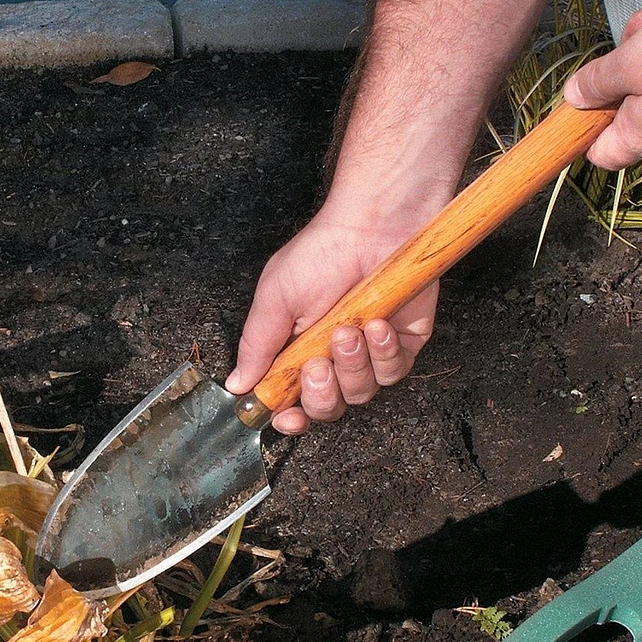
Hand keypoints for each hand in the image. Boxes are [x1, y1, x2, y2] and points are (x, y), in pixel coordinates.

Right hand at [224, 207, 437, 434]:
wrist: (374, 225)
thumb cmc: (323, 252)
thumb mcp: (276, 297)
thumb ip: (257, 345)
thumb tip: (237, 384)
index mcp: (299, 349)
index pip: (293, 400)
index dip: (289, 417)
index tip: (286, 417)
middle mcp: (334, 357)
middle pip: (328, 407)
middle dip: (321, 392)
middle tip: (317, 364)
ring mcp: (370, 353)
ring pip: (361, 392)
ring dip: (352, 364)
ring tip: (349, 329)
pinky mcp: (403, 344)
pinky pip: (394, 370)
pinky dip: (383, 351)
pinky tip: (377, 324)